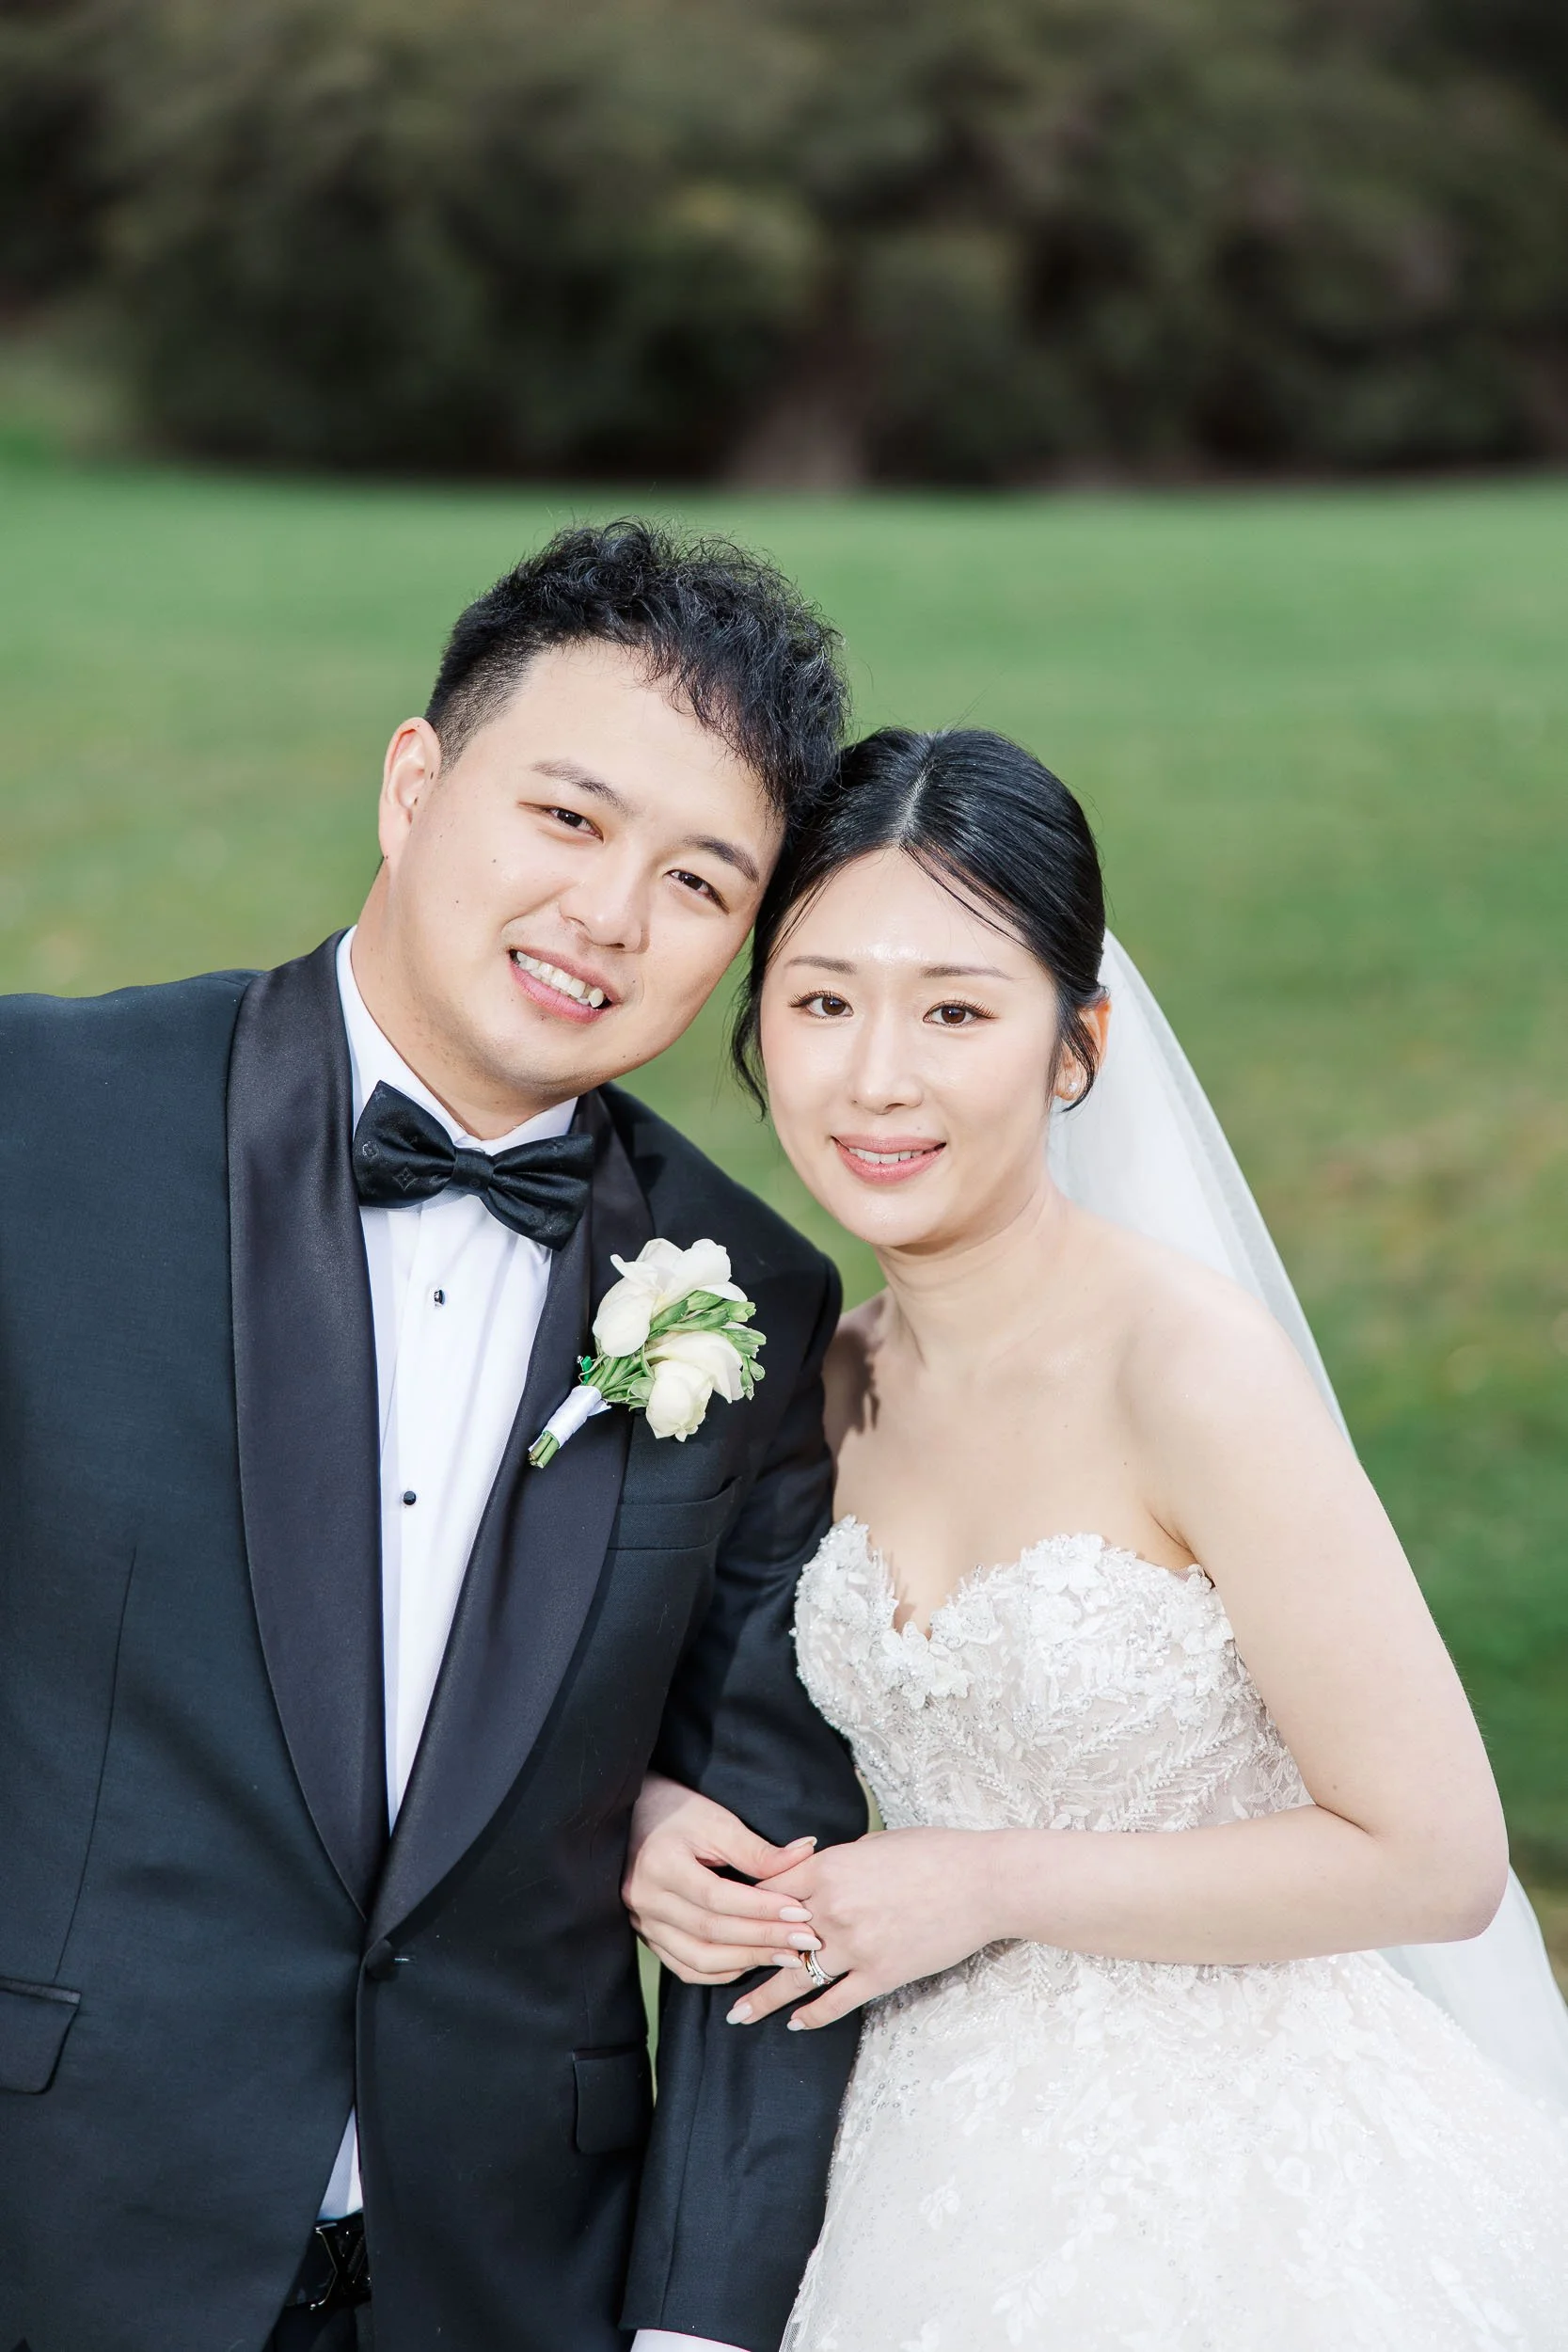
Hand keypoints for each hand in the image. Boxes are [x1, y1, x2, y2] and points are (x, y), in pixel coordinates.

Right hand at [623, 1772, 824, 1984]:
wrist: (631, 1816)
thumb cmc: (677, 1811)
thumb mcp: (716, 1821)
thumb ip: (757, 1849)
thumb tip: (806, 1854)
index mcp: (661, 1865)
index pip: (719, 1898)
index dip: (762, 1909)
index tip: (802, 1913)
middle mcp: (647, 1900)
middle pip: (711, 1932)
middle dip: (764, 1940)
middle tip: (807, 1942)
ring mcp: (644, 1923)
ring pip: (699, 1959)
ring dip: (747, 1960)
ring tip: (787, 1956)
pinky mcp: (647, 1935)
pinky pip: (685, 1967)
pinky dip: (721, 1972)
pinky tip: (751, 1963)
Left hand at [725, 1827, 1007, 2030]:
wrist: (982, 1882)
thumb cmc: (933, 1853)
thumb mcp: (876, 1843)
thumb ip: (839, 1860)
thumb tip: (816, 1869)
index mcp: (829, 1868)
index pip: (769, 1888)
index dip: (743, 1903)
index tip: (720, 1916)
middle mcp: (833, 1908)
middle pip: (773, 1934)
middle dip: (741, 1953)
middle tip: (711, 1971)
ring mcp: (855, 1945)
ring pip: (796, 1975)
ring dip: (764, 1998)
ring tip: (737, 2015)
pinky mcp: (880, 1973)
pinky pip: (836, 2000)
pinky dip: (813, 2015)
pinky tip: (796, 2023)